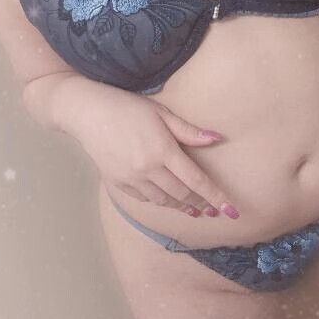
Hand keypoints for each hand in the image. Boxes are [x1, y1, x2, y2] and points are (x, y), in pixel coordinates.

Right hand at [75, 90, 238, 218]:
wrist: (87, 113)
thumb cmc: (127, 107)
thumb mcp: (162, 113)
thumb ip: (189, 131)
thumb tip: (217, 139)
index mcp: (163, 150)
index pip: (196, 181)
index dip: (216, 197)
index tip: (231, 211)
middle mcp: (148, 169)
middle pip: (182, 195)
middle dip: (201, 204)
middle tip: (214, 210)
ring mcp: (131, 178)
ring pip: (164, 201)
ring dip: (182, 207)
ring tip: (195, 210)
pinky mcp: (117, 182)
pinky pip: (144, 199)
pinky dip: (160, 202)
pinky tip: (168, 200)